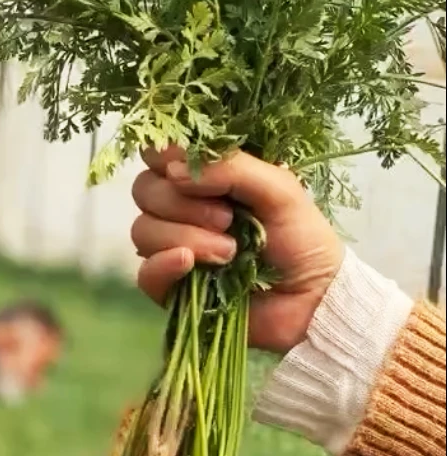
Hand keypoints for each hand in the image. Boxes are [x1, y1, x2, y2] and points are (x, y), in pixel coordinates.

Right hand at [132, 148, 343, 353]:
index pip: (158, 154)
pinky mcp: (172, 288)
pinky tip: (191, 265)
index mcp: (206, 178)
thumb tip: (171, 170)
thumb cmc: (302, 240)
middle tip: (227, 220)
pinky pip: (145, 272)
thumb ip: (230, 167)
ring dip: (186, 237)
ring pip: (143, 230)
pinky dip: (164, 265)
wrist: (312, 300)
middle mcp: (183, 210)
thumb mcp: (278, 188)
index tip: (186, 168)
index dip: (163, 156)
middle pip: (144, 190)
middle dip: (182, 203)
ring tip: (230, 253)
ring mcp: (174, 249)